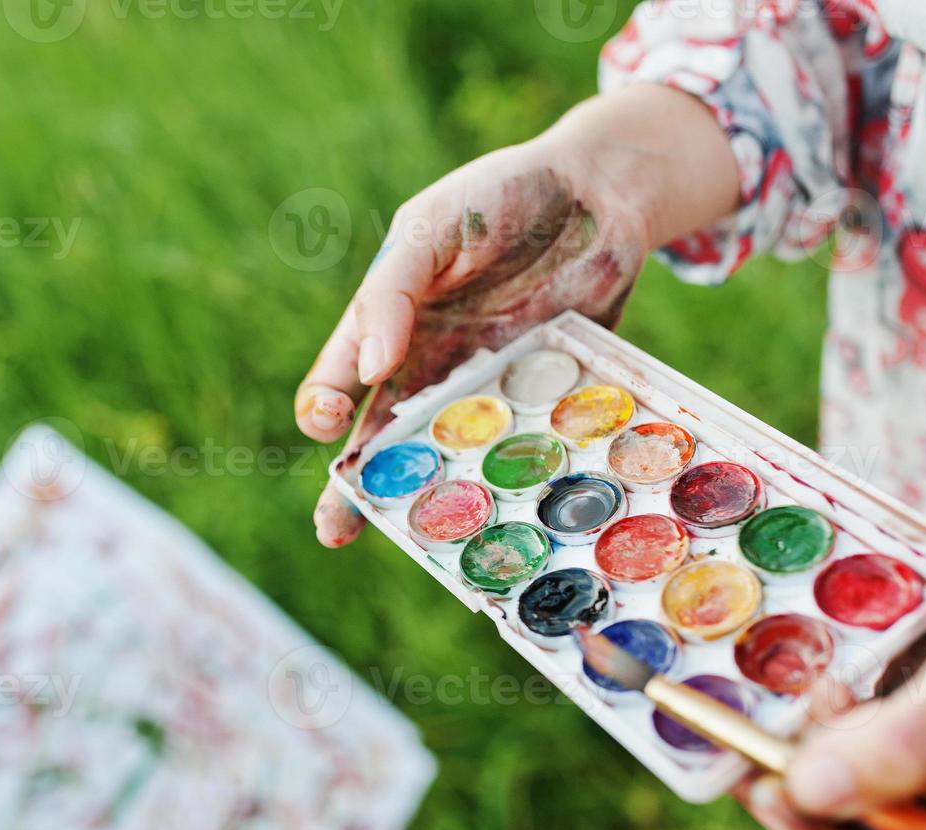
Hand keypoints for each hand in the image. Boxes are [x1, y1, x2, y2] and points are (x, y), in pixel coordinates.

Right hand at [293, 84, 738, 546]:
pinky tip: (506, 512)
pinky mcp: (542, 400)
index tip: (328, 424)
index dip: (325, 407)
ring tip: (415, 540)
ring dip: (431, 499)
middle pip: (382, 439)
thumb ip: (395, 289)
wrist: (600, 192)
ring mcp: (487, 390)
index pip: (340, 379)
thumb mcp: (432, 226)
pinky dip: (511, 480)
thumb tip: (374, 367)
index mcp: (391, 325)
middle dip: (354, 487)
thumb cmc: (499, 195)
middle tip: (333, 530)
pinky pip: (521, 446)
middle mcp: (431, 367)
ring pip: (448, 457)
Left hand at [742, 429, 925, 829]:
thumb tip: (808, 797)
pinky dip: (822, 686)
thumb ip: (913, 738)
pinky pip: (855, 705)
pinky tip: (819, 648)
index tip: (768, 786)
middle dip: (799, 787)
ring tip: (805, 676)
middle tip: (761, 724)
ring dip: (804, 735)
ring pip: (845, 766)